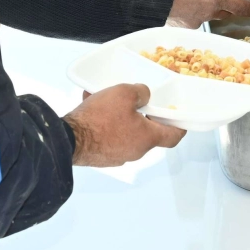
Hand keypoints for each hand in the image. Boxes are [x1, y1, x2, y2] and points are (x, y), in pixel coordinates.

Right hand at [65, 83, 185, 166]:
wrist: (69, 140)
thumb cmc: (100, 118)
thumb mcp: (124, 93)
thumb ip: (140, 92)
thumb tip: (144, 96)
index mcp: (147, 138)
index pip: (173, 136)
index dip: (179, 126)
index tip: (179, 118)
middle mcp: (135, 151)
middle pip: (147, 132)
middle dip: (143, 114)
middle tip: (137, 101)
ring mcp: (117, 156)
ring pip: (125, 132)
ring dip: (121, 116)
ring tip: (107, 99)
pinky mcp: (100, 156)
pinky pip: (109, 136)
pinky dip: (105, 123)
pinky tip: (93, 107)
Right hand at [165, 0, 249, 26]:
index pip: (240, 7)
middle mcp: (209, 12)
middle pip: (224, 12)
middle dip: (225, 7)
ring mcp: (197, 21)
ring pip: (207, 15)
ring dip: (204, 7)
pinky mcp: (185, 26)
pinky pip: (194, 18)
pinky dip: (191, 11)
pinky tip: (182, 3)